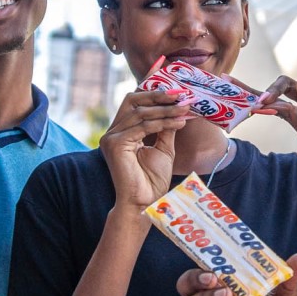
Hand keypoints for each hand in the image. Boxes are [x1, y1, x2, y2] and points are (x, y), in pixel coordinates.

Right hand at [101, 89, 192, 210]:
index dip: (155, 94)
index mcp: (122, 131)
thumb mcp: (163, 147)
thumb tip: (177, 106)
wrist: (144, 203)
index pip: (135, 103)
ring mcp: (111, 137)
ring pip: (140, 113)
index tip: (179, 92)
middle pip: (133, 101)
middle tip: (181, 95)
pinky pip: (141, 127)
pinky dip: (162, 123)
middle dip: (158, 96)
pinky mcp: (115, 144)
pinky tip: (179, 123)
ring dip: (166, 110)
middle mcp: (113, 132)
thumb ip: (166, 127)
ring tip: (185, 110)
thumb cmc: (152, 180)